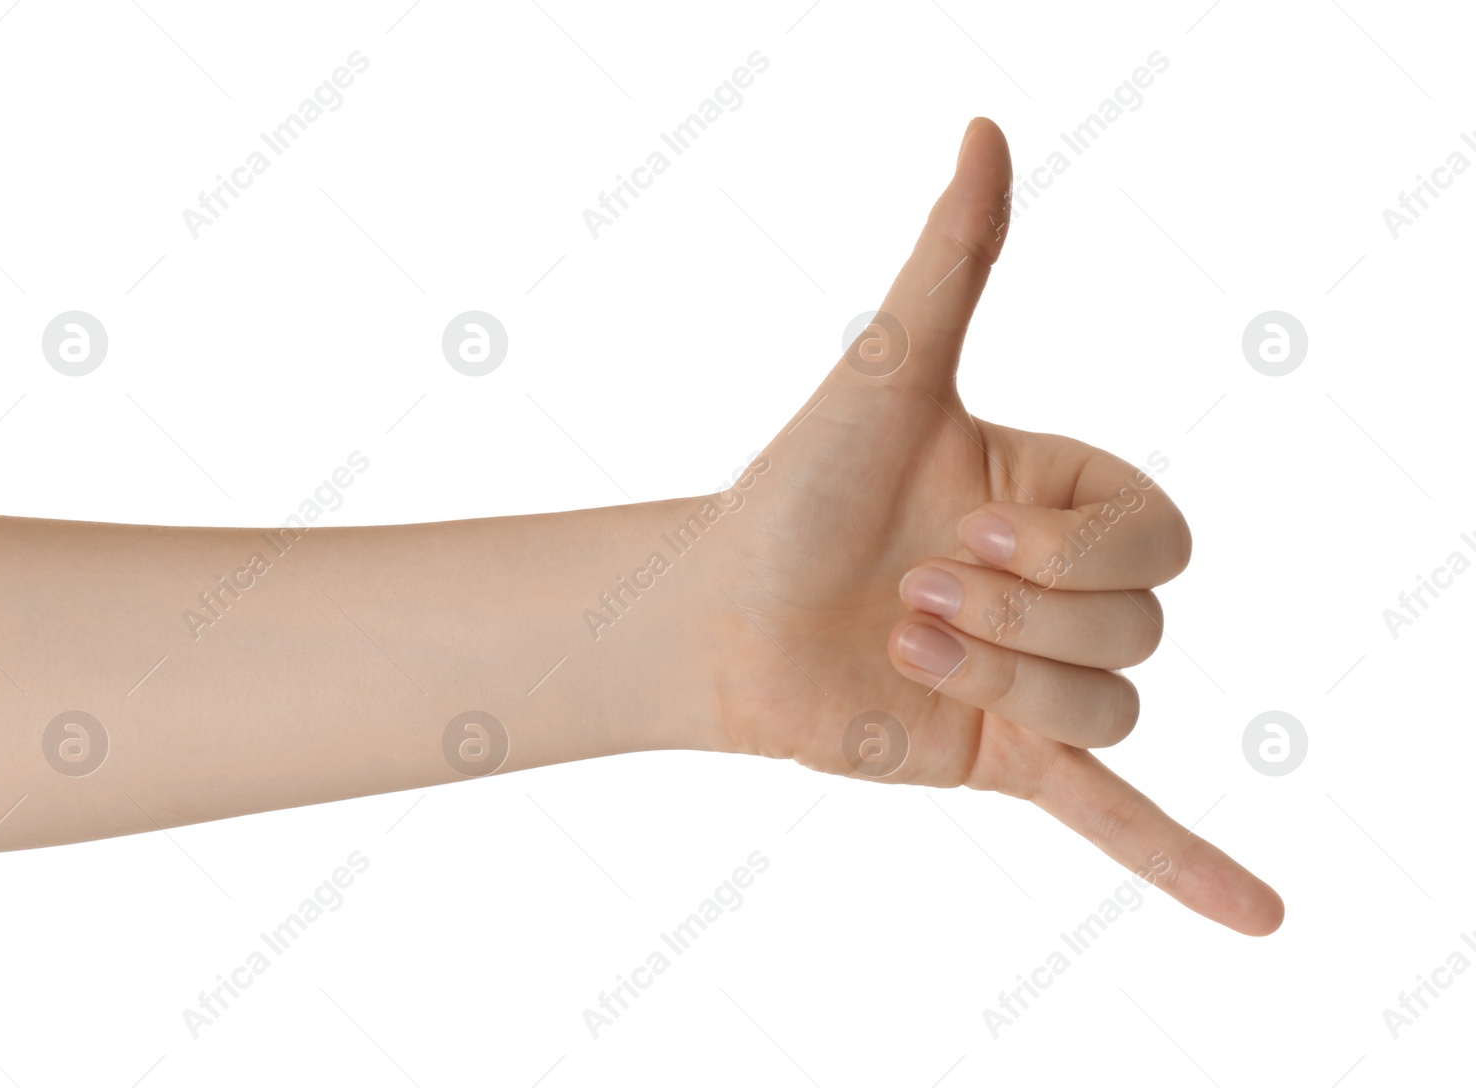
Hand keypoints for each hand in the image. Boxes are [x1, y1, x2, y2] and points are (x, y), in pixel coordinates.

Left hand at [704, 117, 1282, 935]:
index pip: (1160, 540)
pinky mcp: (1004, 760)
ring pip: (1112, 706)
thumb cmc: (792, 489)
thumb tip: (985, 132)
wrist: (714, 613)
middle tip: (912, 597)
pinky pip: (1116, 812)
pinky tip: (1262, 917)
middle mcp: (1062, 592)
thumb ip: (950, 267)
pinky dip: (1185, 862)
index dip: (1077, 552)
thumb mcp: (883, 378)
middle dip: (1022, 620)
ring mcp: (1038, 681)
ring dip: (1002, 684)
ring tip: (904, 650)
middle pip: (1138, 632)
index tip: (967, 530)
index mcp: (1060, 501)